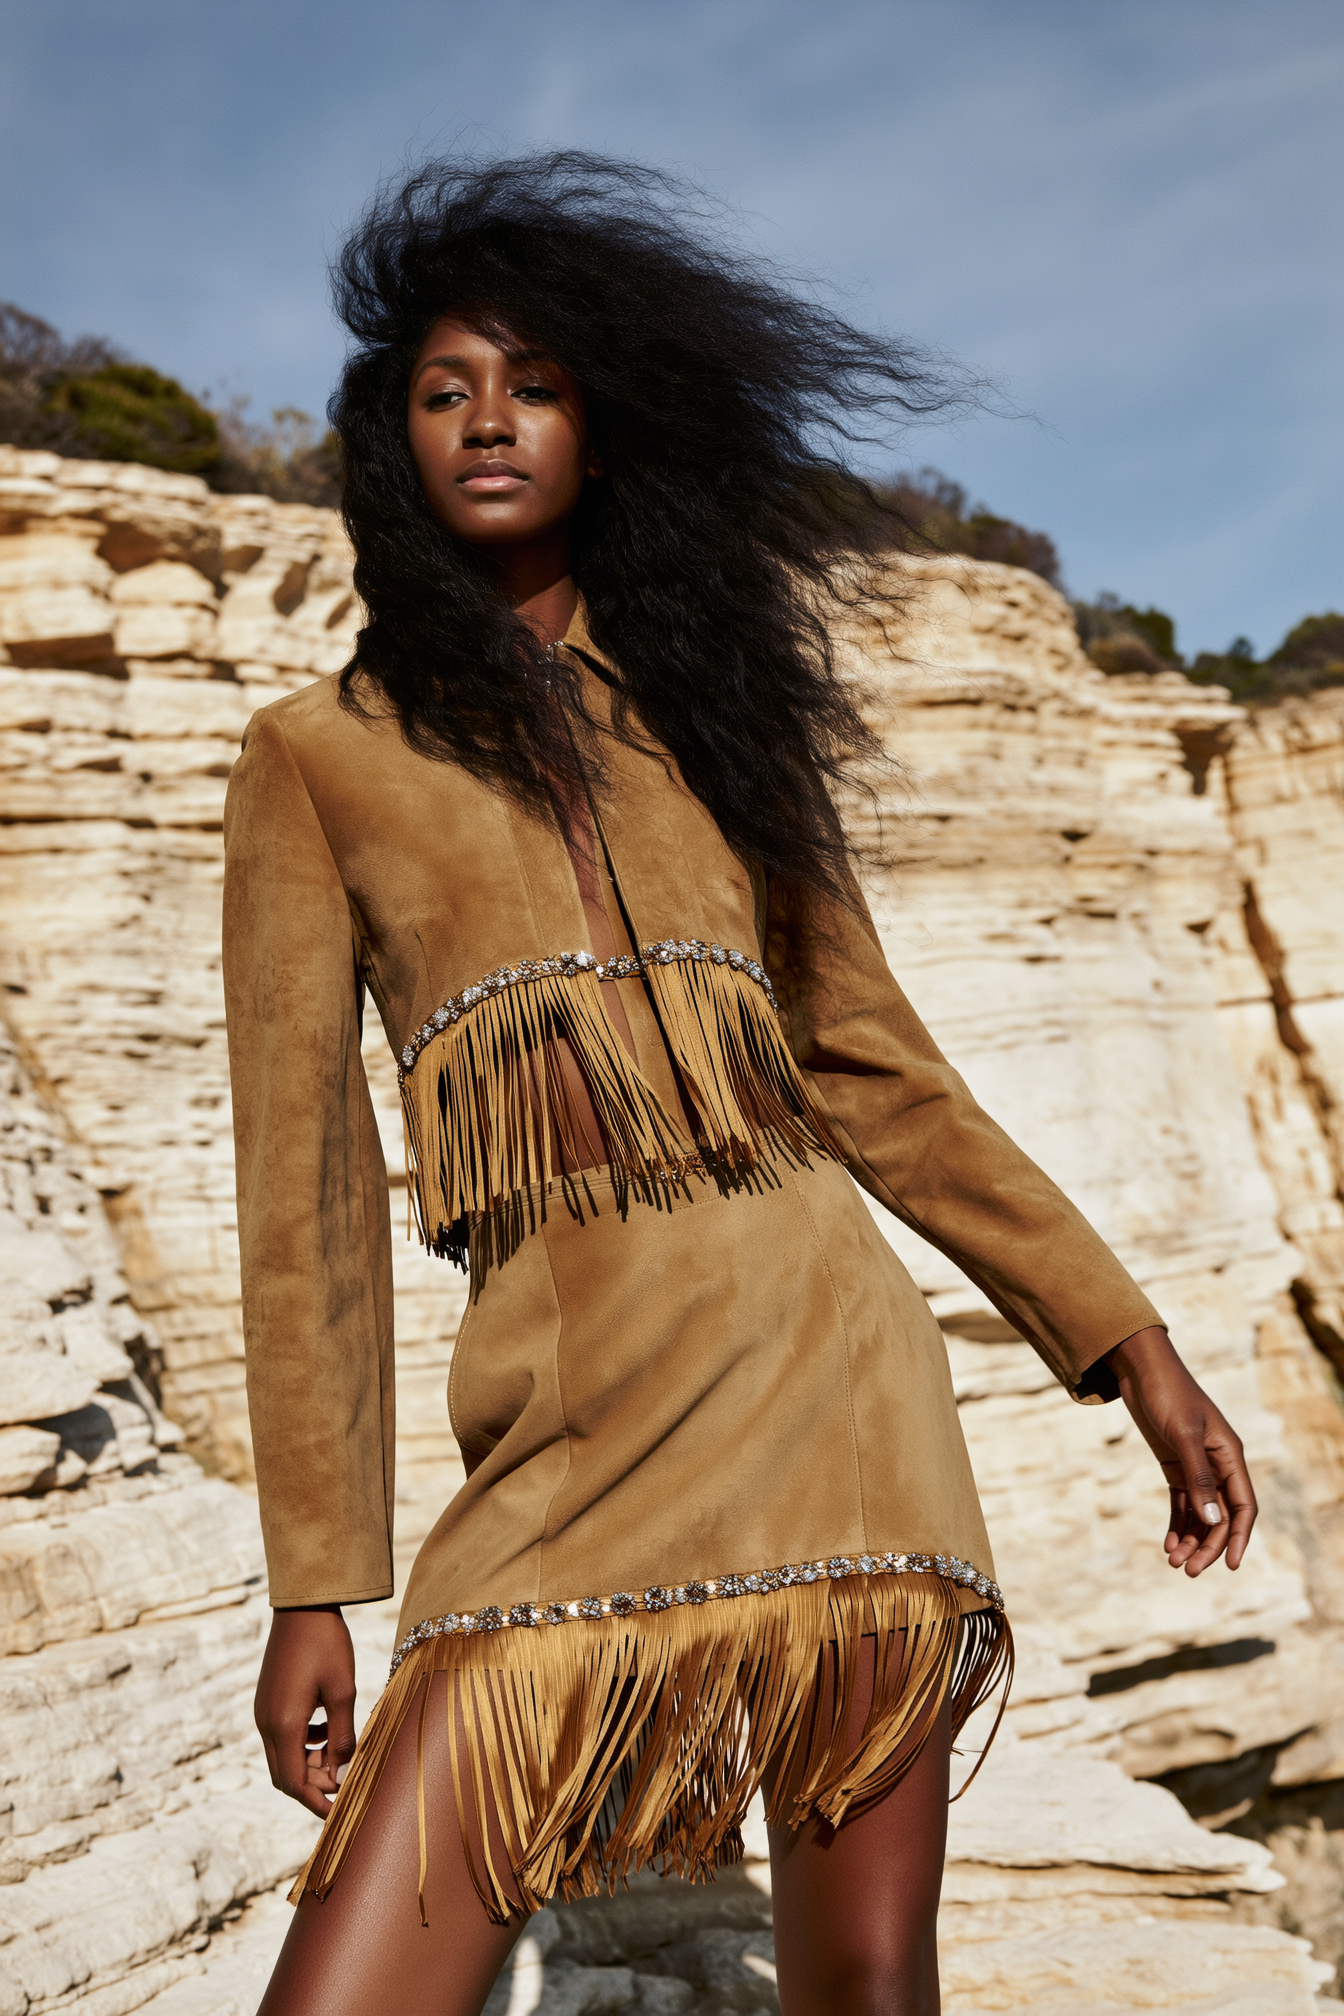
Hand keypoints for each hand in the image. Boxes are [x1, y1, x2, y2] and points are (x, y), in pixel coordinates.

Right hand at [254, 1605, 356, 1816]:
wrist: (302, 1606)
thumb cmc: (327, 1644)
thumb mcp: (343, 1691)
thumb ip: (343, 1735)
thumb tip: (343, 1772)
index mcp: (284, 1725)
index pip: (294, 1783)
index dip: (315, 1802)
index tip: (337, 1815)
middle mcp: (266, 1723)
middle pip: (285, 1775)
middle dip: (313, 1786)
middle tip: (343, 1784)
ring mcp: (263, 1711)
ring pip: (283, 1756)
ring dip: (309, 1764)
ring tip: (340, 1754)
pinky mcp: (268, 1700)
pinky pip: (282, 1736)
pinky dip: (303, 1744)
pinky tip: (327, 1729)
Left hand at [1103, 1326, 1256, 1575]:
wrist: (1141, 1368)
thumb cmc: (1167, 1393)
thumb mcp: (1182, 1434)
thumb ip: (1198, 1477)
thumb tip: (1212, 1521)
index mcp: (1229, 1455)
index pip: (1243, 1506)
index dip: (1238, 1537)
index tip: (1229, 1565)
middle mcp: (1217, 1464)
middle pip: (1219, 1516)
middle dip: (1206, 1545)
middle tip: (1188, 1572)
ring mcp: (1195, 1465)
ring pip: (1200, 1513)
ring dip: (1190, 1538)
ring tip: (1173, 1562)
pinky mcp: (1174, 1463)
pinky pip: (1182, 1501)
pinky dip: (1177, 1522)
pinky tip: (1168, 1543)